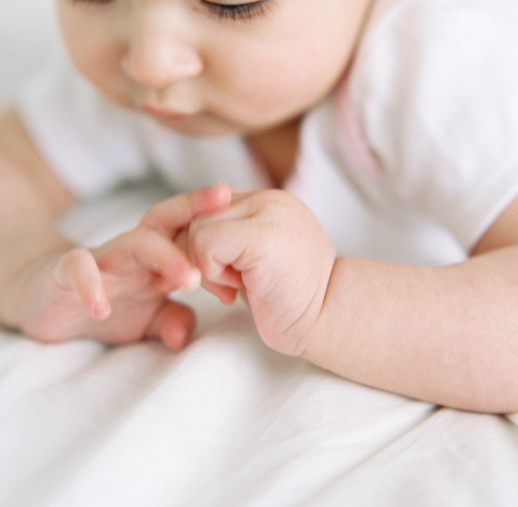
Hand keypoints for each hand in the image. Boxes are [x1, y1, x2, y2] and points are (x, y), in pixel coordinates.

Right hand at [15, 184, 231, 348]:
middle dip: (195, 208)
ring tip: (188, 278)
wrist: (43, 301)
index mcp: (156, 256)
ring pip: (132, 242)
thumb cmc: (105, 303)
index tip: (253, 228)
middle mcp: (131, 250)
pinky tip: (103, 307)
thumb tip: (188, 334)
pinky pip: (78, 269)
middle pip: (166, 220)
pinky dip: (90, 285)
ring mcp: (100, 260)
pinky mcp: (64, 273)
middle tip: (226, 204)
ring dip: (161, 256)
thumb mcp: (145, 319)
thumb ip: (171, 320)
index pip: (190, 231)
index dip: (218, 228)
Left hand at [187, 189, 335, 355]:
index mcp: (269, 202)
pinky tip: (237, 290)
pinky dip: (211, 273)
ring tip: (236, 286)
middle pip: (198, 214)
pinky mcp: (261, 233)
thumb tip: (184, 236)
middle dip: (199, 255)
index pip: (210, 206)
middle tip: (227, 284)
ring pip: (198, 227)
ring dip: (205, 266)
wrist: (332, 319)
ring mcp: (267, 211)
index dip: (202, 243)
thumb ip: (232, 241)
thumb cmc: (292, 301)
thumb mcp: (257, 260)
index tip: (213, 274)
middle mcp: (268, 199)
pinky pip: (206, 243)